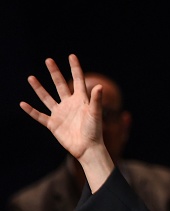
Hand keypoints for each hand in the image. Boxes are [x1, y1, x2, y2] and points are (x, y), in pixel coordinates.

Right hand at [20, 54, 113, 190]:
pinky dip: (31, 111)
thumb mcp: (95, 114)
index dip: (75, 68)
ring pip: (47, 98)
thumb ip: (96, 100)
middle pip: (60, 85)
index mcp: (81, 100)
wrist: (88, 149)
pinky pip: (40, 116)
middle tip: (49, 60)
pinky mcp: (54, 124)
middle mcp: (70, 104)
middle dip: (55, 73)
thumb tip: (100, 86)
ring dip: (39, 88)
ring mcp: (61, 114)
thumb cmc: (95, 132)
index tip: (71, 56)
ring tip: (31, 77)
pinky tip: (23, 104)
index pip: (78, 80)